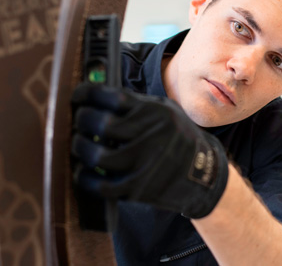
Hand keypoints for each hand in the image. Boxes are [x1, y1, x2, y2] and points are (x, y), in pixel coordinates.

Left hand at [71, 83, 228, 217]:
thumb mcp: (166, 112)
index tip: (77, 96)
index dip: (87, 94)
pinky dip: (84, 178)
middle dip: (81, 119)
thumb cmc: (178, 138)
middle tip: (78, 120)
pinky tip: (83, 171)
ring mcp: (144, 164)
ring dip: (80, 147)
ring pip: (96, 155)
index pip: (112, 96)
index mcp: (154, 112)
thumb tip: (95, 98)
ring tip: (79, 143)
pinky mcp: (138, 189)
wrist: (205, 176)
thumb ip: (136, 105)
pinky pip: (101, 185)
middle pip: (100, 123)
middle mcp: (150, 135)